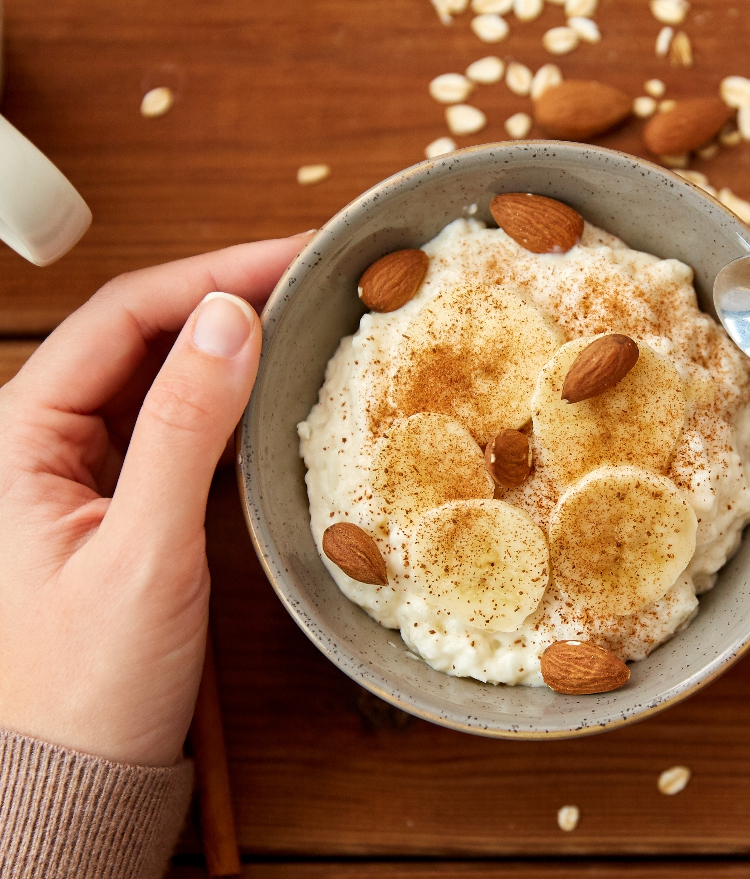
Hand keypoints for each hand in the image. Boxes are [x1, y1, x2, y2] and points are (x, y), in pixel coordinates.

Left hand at [0, 233, 309, 766]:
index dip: (212, 274)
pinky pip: (171, 423)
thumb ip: (184, 429)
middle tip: (312, 274)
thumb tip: (230, 320)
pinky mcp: (115, 498)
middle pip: (139, 332)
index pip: (122, 317)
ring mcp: (77, 468)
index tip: (293, 255)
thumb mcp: (145, 550)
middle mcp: (39, 439)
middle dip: (225, 294)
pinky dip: (224, 396)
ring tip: (303, 315)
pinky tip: (270, 387)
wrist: (76, 772)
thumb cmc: (87, 681)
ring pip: (158, 374)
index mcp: (17, 436)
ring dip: (227, 340)